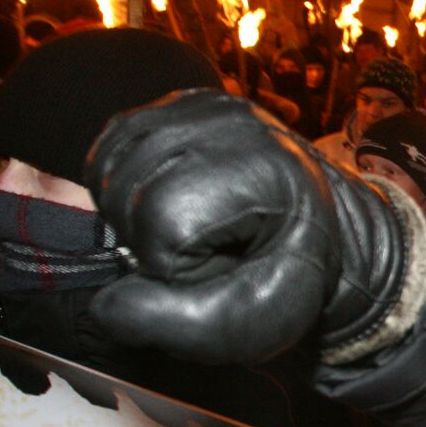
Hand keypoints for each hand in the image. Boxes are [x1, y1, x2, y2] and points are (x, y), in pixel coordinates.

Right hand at [85, 90, 425, 364]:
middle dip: (151, 237)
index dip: (174, 263)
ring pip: (109, 165)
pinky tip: (168, 199)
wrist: (320, 235)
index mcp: (260, 167)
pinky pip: (113, 143)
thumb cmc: (288, 279)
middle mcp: (231, 122)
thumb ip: (176, 323)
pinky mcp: (186, 103)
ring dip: (132, 211)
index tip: (224, 266)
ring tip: (191, 225)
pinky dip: (124, 181)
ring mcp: (205, 106)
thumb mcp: (248, 321)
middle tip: (209, 248)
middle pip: (124, 188)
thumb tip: (105, 306)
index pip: (158, 219)